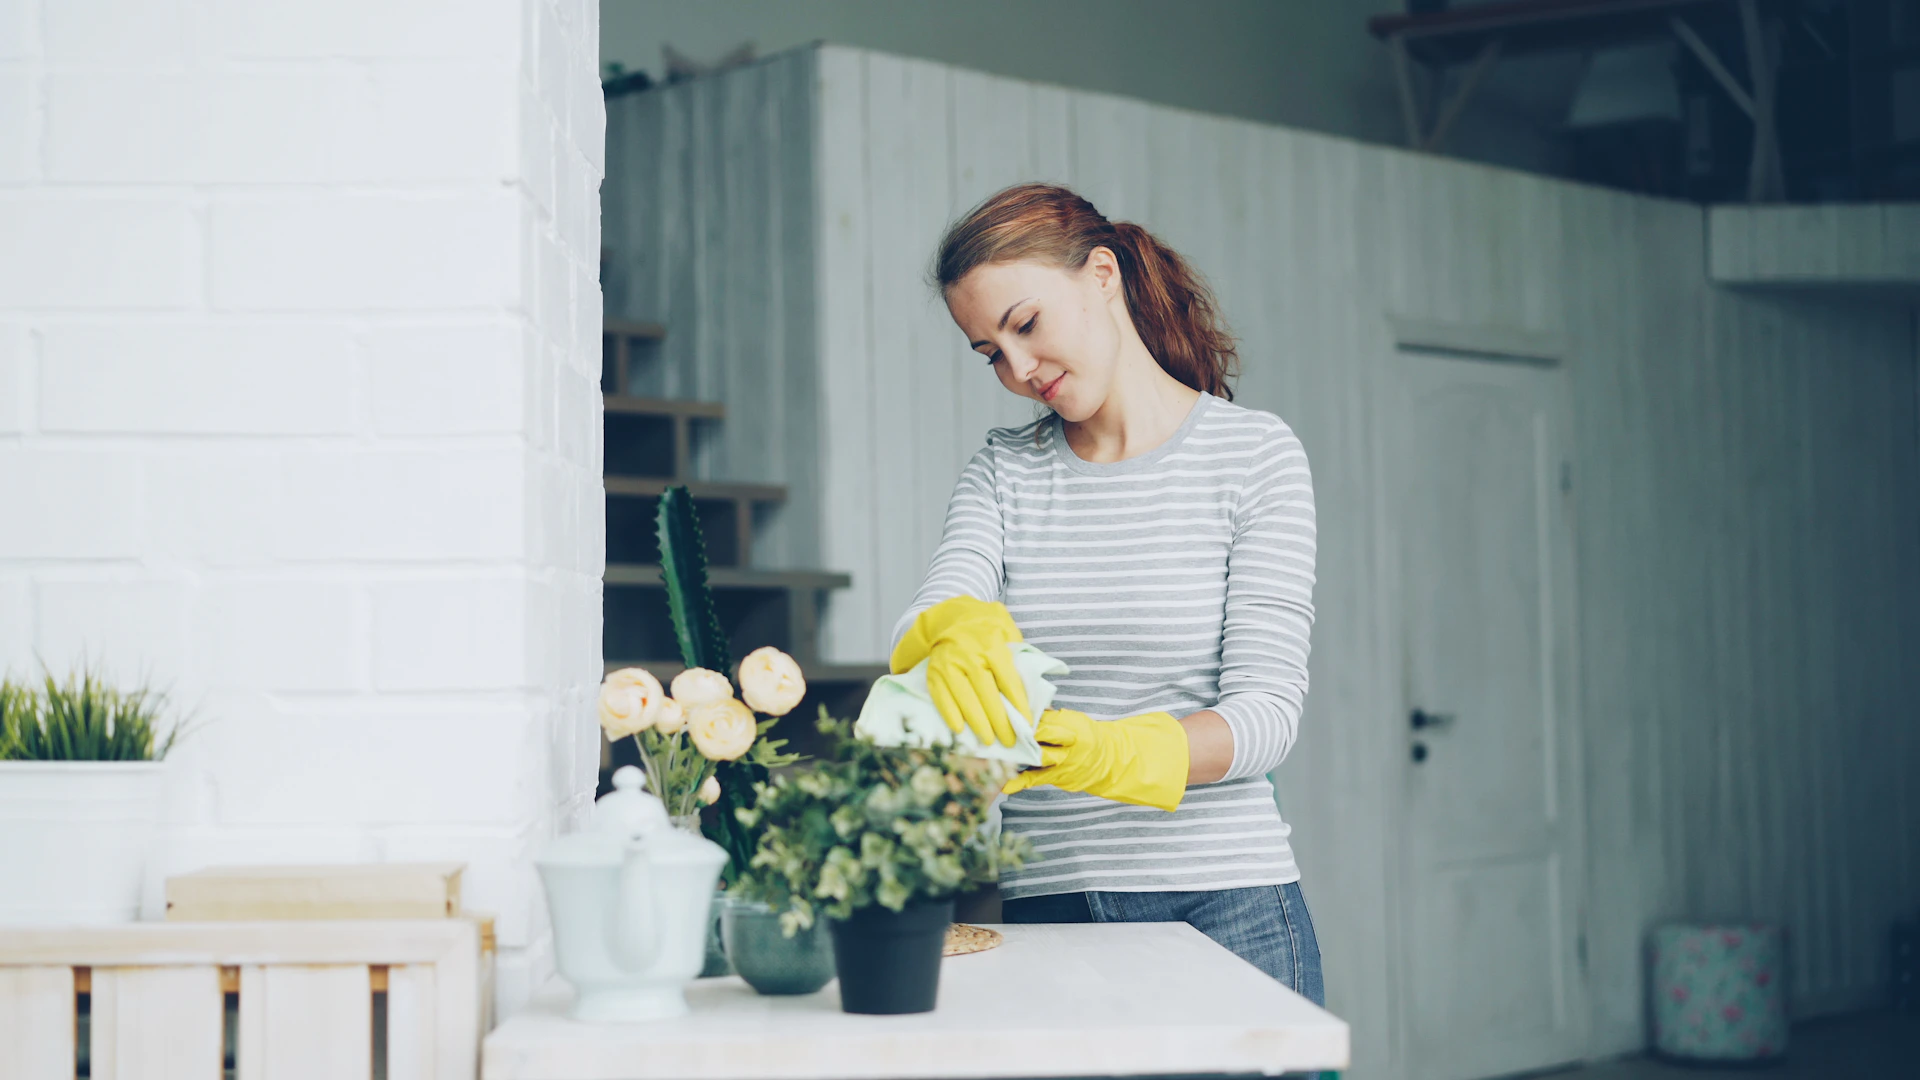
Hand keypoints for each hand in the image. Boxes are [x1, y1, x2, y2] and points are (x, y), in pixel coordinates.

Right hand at [890, 596, 1031, 747]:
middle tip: (1009, 740)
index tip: (1026, 725)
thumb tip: (1033, 686)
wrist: (950, 617)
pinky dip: (950, 714)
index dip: (1019, 706)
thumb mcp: (1007, 630)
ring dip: (978, 723)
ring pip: (965, 699)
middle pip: (987, 695)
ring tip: (989, 741)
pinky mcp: (934, 672)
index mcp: (992, 646)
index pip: (1009, 682)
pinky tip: (959, 730)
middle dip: (1000, 722)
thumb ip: (1019, 654)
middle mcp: (970, 656)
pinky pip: (941, 697)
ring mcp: (949, 664)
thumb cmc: (985, 628)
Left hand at [1000, 709, 1189, 811]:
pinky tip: (1004, 786)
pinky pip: (1037, 780)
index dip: (1028, 719)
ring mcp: (1064, 765)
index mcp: (1073, 727)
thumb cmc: (1083, 734)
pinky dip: (1020, 783)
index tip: (1008, 713)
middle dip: (1024, 736)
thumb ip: (1049, 716)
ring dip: (1017, 757)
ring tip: (996, 755)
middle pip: (1044, 739)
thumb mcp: (1072, 719)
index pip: (1048, 721)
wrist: (1107, 759)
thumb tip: (1022, 704)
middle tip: (1001, 732)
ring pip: (1039, 760)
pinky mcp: (1059, 779)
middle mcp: (1070, 747)